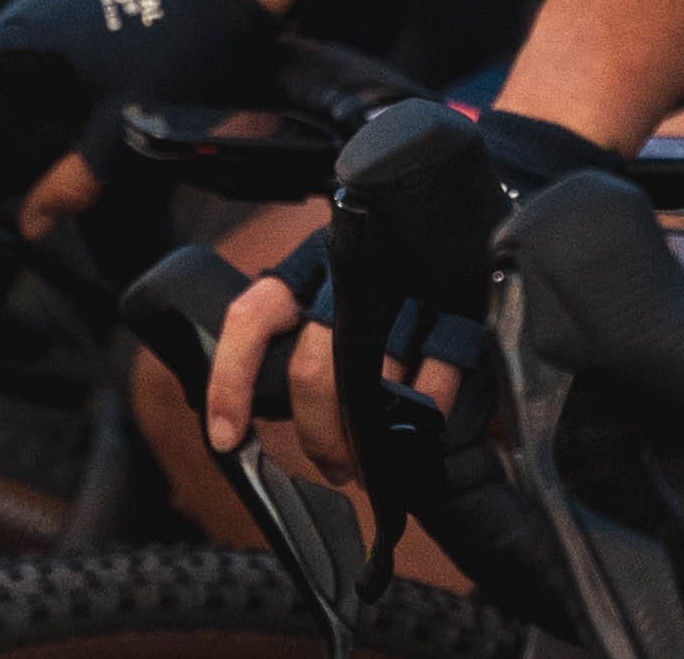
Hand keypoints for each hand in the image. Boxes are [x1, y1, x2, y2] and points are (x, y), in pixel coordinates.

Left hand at [201, 249, 465, 482]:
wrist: (457, 220)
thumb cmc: (383, 276)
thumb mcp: (328, 285)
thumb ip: (295, 330)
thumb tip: (243, 410)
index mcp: (310, 261)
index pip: (254, 315)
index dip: (232, 380)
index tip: (226, 435)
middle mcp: (351, 272)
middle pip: (313, 370)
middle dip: (317, 433)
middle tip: (331, 461)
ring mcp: (405, 288)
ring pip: (368, 384)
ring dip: (365, 441)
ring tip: (371, 460)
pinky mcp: (456, 310)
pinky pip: (434, 381)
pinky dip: (422, 417)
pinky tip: (417, 431)